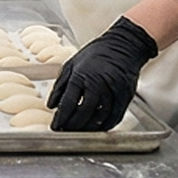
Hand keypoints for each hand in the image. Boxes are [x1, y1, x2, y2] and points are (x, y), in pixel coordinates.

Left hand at [47, 17, 158, 131]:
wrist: (124, 45)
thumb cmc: (96, 54)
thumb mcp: (72, 64)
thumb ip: (60, 86)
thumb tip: (51, 105)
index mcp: (82, 75)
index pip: (68, 102)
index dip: (61, 118)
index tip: (55, 126)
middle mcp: (98, 83)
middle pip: (83, 113)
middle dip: (73, 125)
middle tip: (66, 131)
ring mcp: (114, 90)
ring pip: (100, 117)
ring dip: (88, 128)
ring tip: (79, 131)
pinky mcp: (126, 95)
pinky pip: (115, 116)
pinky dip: (105, 125)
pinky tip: (97, 128)